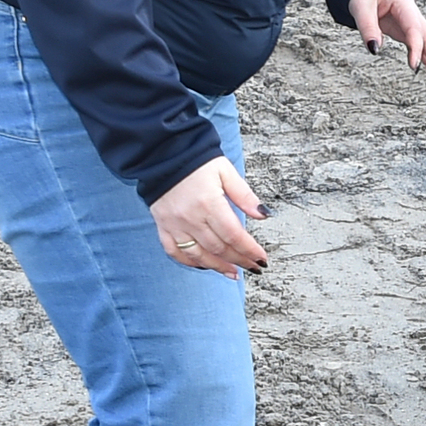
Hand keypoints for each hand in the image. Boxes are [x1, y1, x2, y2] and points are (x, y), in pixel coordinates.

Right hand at [151, 156, 266, 276]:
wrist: (163, 152)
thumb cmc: (196, 161)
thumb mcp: (226, 172)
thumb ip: (245, 196)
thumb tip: (263, 214)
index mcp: (209, 203)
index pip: (234, 235)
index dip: (249, 250)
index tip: (261, 259)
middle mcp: (191, 217)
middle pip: (219, 247)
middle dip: (239, 260)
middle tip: (252, 267)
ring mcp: (174, 224)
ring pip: (198, 254)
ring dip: (217, 266)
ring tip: (233, 273)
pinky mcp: (162, 225)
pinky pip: (174, 251)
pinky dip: (189, 261)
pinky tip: (203, 265)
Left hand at [347, 0, 425, 82]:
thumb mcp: (361, 7)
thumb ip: (367, 27)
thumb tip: (374, 49)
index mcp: (404, 4)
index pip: (413, 28)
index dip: (416, 48)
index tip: (414, 66)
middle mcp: (413, 14)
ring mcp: (413, 24)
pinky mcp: (409, 32)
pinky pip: (423, 47)